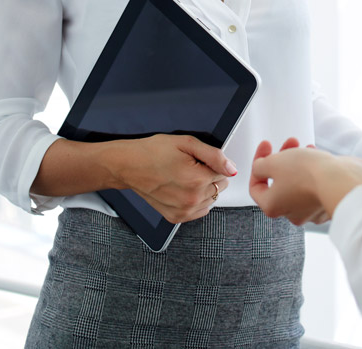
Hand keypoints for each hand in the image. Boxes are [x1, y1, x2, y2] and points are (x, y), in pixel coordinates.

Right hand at [114, 134, 236, 224]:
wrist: (129, 166)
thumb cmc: (153, 152)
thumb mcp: (187, 143)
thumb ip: (214, 155)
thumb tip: (232, 168)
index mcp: (197, 179)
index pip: (225, 173)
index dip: (212, 163)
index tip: (197, 160)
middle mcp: (191, 199)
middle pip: (219, 186)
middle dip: (210, 175)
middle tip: (189, 166)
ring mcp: (184, 211)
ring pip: (211, 199)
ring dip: (203, 189)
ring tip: (183, 177)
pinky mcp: (176, 218)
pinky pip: (200, 210)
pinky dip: (195, 200)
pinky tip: (182, 189)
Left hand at [250, 138, 361, 225]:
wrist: (342, 180)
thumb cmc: (308, 175)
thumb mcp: (273, 162)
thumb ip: (260, 165)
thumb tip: (260, 167)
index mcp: (272, 206)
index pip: (256, 186)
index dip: (257, 163)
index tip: (266, 147)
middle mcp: (290, 212)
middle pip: (278, 182)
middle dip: (281, 158)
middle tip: (288, 142)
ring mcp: (310, 209)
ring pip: (297, 182)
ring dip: (298, 162)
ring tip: (304, 148)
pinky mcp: (326, 202)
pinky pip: (314, 185)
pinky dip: (313, 170)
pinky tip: (317, 157)